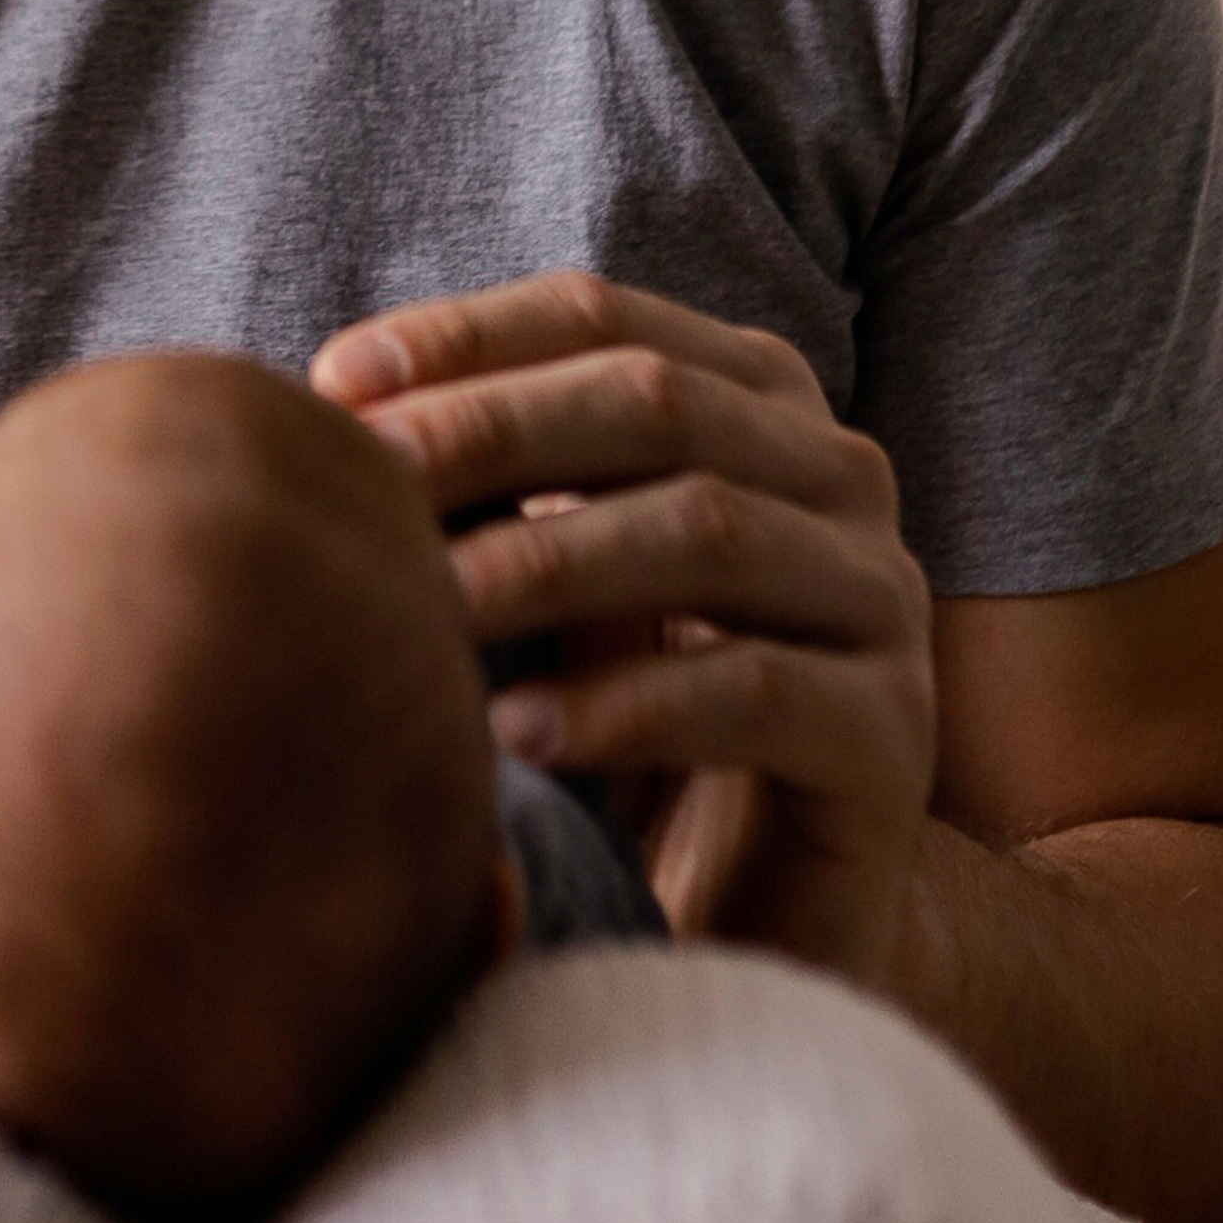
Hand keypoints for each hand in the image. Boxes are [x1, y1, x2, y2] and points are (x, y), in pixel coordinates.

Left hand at [312, 273, 935, 984]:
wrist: (773, 906)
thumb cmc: (631, 710)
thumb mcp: (560, 570)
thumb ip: (489, 476)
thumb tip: (329, 399)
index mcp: (756, 397)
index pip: (606, 317)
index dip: (471, 335)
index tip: (334, 377)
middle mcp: (839, 473)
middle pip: (659, 404)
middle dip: (493, 431)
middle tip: (365, 477)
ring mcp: (880, 599)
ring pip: (710, 532)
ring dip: (546, 563)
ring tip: (425, 606)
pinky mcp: (894, 736)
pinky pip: (757, 693)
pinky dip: (625, 706)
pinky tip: (515, 734)